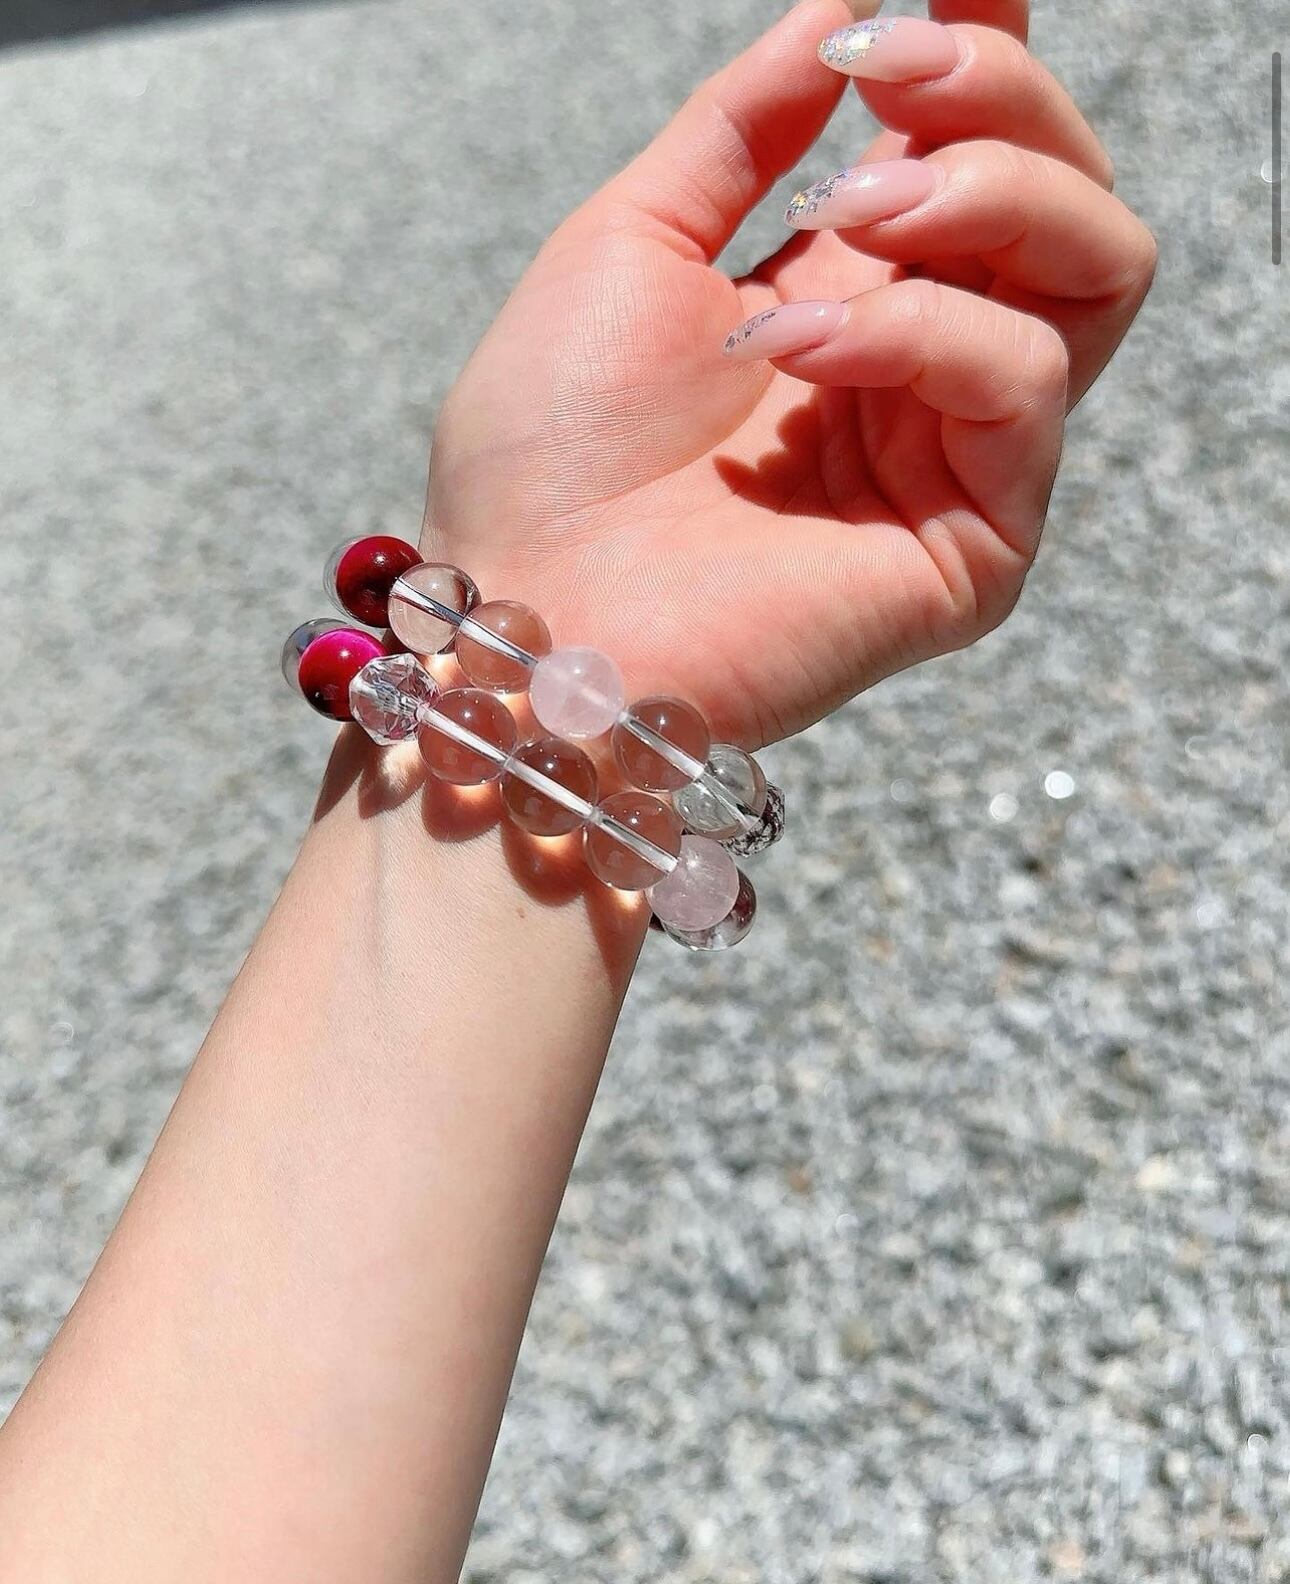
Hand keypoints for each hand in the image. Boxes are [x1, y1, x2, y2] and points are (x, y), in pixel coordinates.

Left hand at [426, 0, 1154, 747]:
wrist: (525, 615)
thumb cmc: (549, 455)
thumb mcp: (631, 243)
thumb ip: (741, 130)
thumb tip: (840, 8)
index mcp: (850, 302)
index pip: (978, 162)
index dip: (992, 54)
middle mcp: (921, 374)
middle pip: (1068, 200)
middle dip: (1000, 98)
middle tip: (890, 68)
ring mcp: (954, 459)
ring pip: (1099, 275)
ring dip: (985, 196)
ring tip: (843, 214)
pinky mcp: (973, 545)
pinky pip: (1025, 386)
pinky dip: (918, 331)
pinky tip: (799, 349)